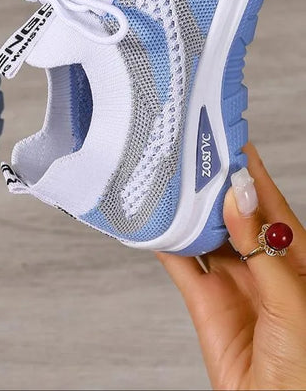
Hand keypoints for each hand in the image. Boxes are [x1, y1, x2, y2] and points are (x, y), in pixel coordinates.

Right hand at [157, 143, 305, 389]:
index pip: (270, 205)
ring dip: (188, 211)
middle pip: (233, 216)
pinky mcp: (205, 304)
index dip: (250, 174)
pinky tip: (155, 222)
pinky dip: (165, 243)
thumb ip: (261, 248)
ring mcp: (233, 284)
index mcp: (296, 259)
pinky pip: (182, 266)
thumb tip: (237, 201)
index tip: (229, 142)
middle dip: (213, 187)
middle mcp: (262, 266)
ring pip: (205, 235)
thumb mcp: (293, 299)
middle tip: (191, 156)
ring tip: (170, 181)